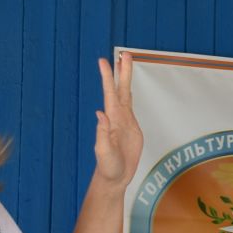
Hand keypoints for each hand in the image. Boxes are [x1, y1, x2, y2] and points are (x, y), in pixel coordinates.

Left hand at [93, 56, 144, 189]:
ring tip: (127, 63)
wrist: (114, 178)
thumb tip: (100, 113)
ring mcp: (125, 121)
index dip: (108, 77)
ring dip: (126, 79)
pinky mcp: (132, 128)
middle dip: (122, 71)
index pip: (110, 94)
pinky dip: (130, 95)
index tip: (105, 60)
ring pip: (126, 94)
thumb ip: (102, 134)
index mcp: (111, 120)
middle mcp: (117, 117)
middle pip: (120, 89)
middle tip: (125, 53)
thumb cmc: (108, 168)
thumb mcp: (104, 152)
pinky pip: (131, 107)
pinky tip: (129, 89)